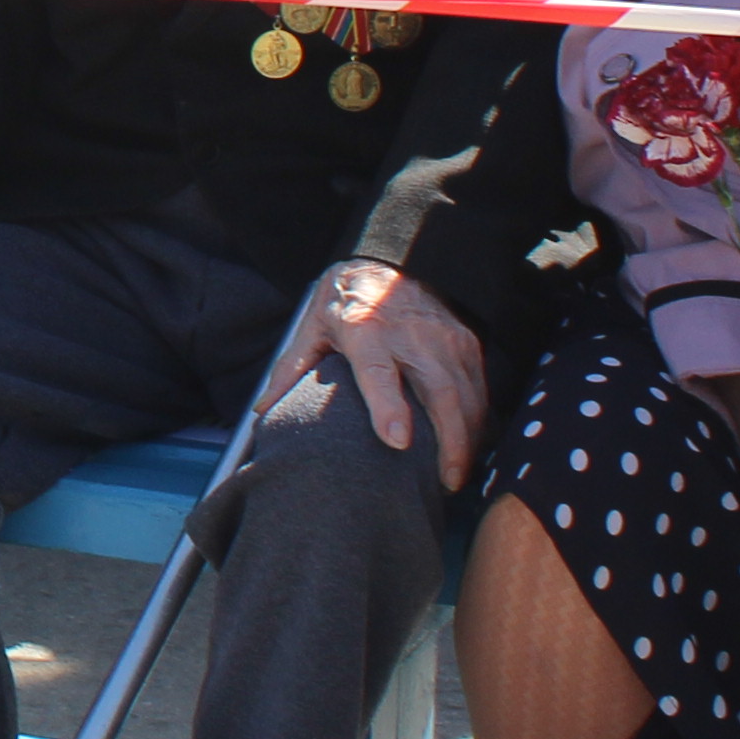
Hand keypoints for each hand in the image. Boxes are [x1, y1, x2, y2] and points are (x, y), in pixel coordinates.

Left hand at [270, 256, 487, 487]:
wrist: (392, 258)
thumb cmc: (346, 298)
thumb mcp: (313, 325)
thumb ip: (292, 368)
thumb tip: (261, 410)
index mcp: (365, 331)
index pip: (379, 373)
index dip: (389, 408)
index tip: (399, 442)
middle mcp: (411, 335)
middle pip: (439, 391)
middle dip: (449, 440)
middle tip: (445, 480)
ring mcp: (445, 338)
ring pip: (465, 394)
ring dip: (467, 437)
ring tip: (455, 474)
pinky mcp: (466, 342)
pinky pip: (477, 387)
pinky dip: (477, 419)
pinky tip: (469, 444)